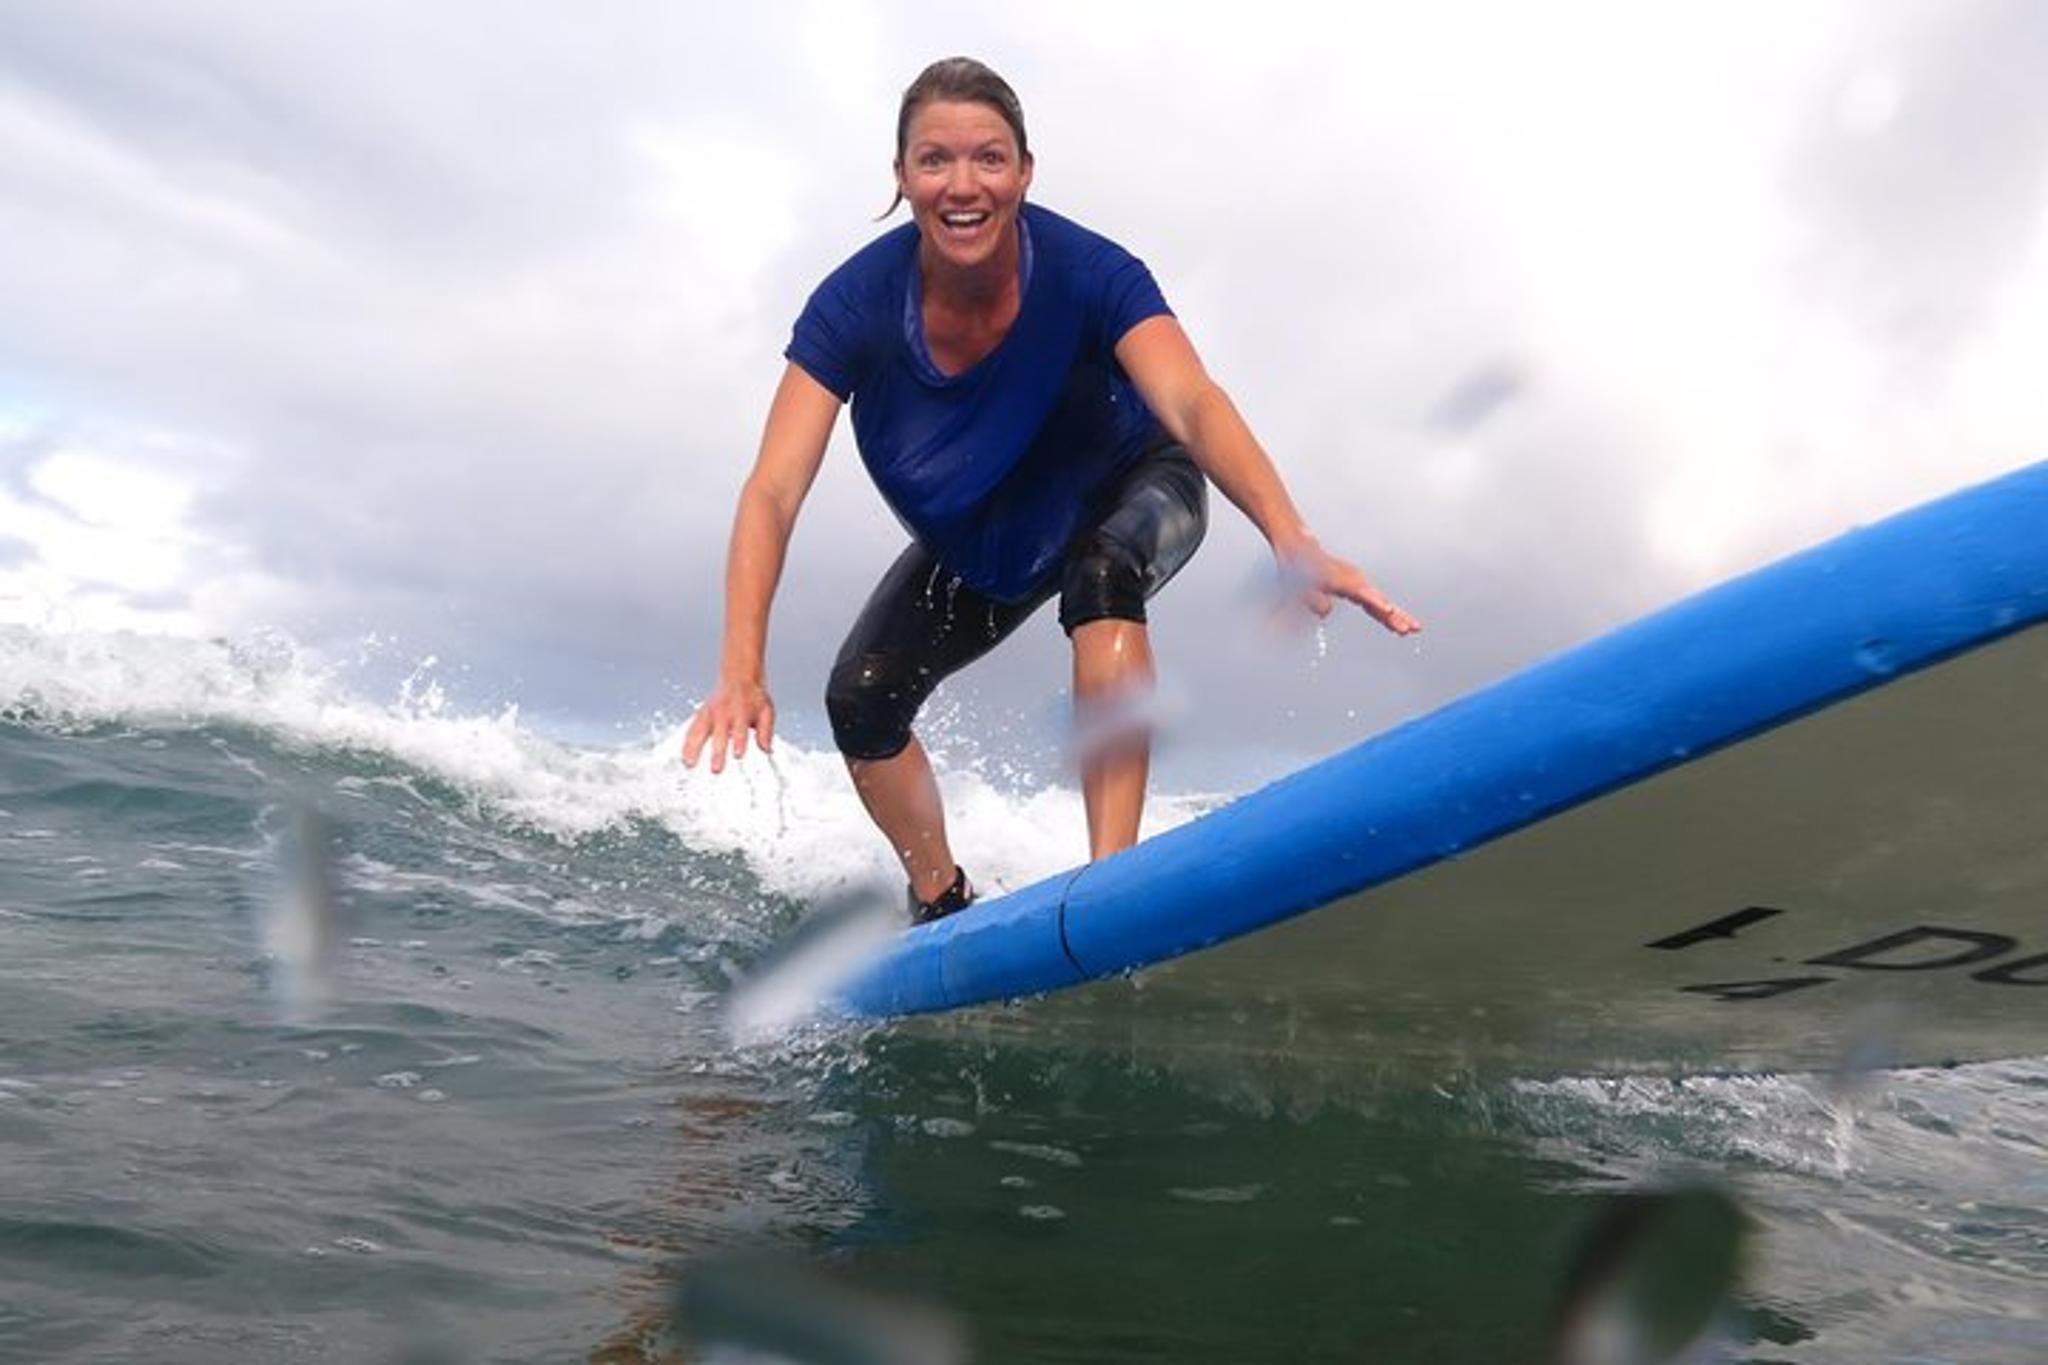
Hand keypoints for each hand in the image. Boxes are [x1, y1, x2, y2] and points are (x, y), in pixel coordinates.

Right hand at [682, 675, 775, 773]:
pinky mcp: (701, 714)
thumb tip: (766, 748)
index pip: (740, 730)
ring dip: (694, 748)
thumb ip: (766, 731)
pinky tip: (683, 754)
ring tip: (690, 764)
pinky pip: (691, 729)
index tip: (738, 754)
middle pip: (719, 735)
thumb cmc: (753, 697)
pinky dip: (686, 742)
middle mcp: (723, 714)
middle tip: (716, 769)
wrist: (740, 676)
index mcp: (741, 713)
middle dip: (717, 753)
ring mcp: (710, 713)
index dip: (739, 742)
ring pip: (699, 731)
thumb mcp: (766, 711)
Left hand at [1276, 535, 1421, 636]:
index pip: (1364, 593)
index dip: (1376, 602)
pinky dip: (1385, 614)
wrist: (1301, 548)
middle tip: (1410, 629)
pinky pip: (1374, 603)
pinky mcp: (1356, 588)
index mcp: (1343, 579)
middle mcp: (1355, 580)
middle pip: (1379, 600)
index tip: (1389, 610)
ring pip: (1380, 603)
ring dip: (1396, 616)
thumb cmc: (1300, 568)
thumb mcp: (1300, 586)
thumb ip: (1314, 601)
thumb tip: (1327, 612)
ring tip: (1411, 630)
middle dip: (1395, 615)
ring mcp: (1358, 583)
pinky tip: (1396, 625)